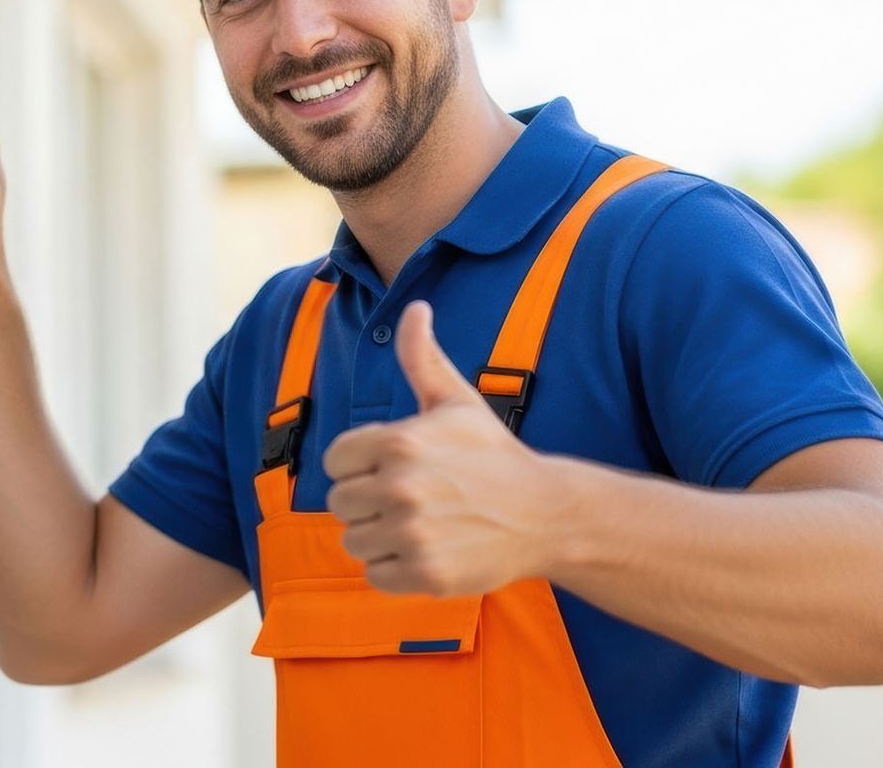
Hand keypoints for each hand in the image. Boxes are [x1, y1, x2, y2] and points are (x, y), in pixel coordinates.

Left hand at [321, 300, 564, 596]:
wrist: (546, 515)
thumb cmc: (493, 454)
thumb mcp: (456, 401)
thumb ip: (421, 357)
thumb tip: (415, 308)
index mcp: (400, 442)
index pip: (336, 460)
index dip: (360, 465)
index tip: (393, 467)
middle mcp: (401, 487)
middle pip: (340, 503)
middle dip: (369, 502)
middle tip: (411, 499)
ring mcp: (413, 533)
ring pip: (355, 541)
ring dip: (380, 537)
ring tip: (422, 524)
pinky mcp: (425, 573)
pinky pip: (375, 574)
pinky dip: (395, 569)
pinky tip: (429, 550)